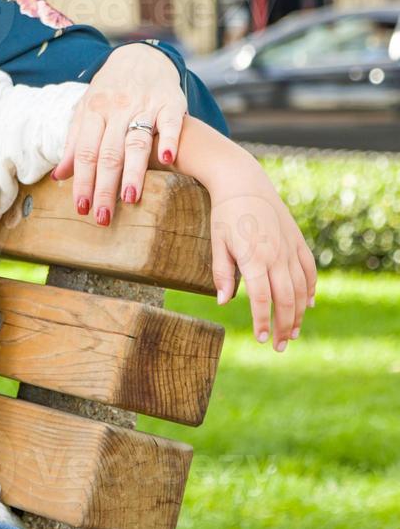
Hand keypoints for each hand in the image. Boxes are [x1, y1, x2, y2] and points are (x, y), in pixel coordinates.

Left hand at [53, 43, 185, 225]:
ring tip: (129, 198)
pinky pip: (169, 122)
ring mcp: (143, 105)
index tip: (81, 208)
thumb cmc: (109, 92)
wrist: (140, 57)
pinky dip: (168, 139)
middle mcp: (116, 109)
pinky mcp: (170, 102)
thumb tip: (58, 177)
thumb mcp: (86, 111)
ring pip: (136, 141)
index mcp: (93, 111)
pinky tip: (167, 159)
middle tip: (103, 217)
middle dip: (104, 187)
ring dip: (133, 171)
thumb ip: (74, 143)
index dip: (82, 181)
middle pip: (108, 153)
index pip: (85, 152)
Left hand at [209, 182, 317, 351]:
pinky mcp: (298, 242)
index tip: (261, 339)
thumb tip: (224, 302)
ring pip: (301, 289)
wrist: (244, 182)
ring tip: (292, 333)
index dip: (262, 321)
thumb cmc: (225, 213)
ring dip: (298, 314)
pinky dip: (310, 289)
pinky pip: (309, 271)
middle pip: (286, 299)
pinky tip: (307, 304)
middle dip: (284, 326)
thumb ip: (222, 272)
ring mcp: (290, 248)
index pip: (262, 299)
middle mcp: (276, 255)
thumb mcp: (217, 241)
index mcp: (254, 257)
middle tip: (279, 346)